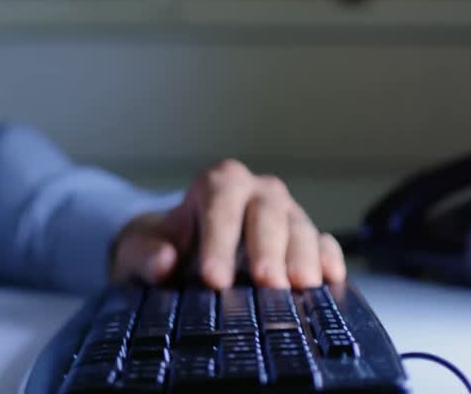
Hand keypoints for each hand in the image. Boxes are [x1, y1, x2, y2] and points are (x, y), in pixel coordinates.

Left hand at [110, 159, 346, 289]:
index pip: (219, 204)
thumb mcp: (140, 251)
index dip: (219, 241)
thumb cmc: (163, 248)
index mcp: (215, 184)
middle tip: (268, 284)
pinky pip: (324, 242)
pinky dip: (329, 258)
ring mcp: (286, 214)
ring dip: (302, 256)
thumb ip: (144, 254)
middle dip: (267, 248)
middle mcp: (255, 192)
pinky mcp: (307, 238)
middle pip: (266, 212)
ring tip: (302, 286)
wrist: (182, 254)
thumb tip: (163, 261)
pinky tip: (331, 279)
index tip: (214, 279)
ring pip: (299, 227)